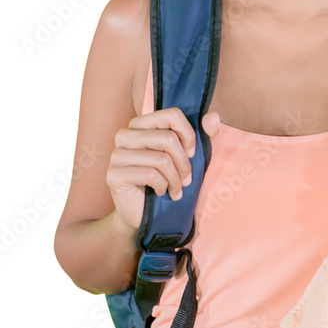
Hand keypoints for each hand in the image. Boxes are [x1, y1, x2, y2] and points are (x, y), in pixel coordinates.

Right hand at [106, 108, 220, 236]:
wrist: (141, 212)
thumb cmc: (164, 179)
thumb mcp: (186, 155)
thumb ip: (201, 134)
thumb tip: (213, 117)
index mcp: (140, 124)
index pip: (172, 115)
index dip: (188, 134)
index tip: (191, 153)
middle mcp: (125, 135)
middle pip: (168, 138)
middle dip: (184, 163)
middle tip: (187, 179)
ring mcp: (117, 155)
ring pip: (161, 159)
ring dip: (175, 179)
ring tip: (176, 189)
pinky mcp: (114, 175)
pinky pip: (150, 175)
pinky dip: (163, 186)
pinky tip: (161, 192)